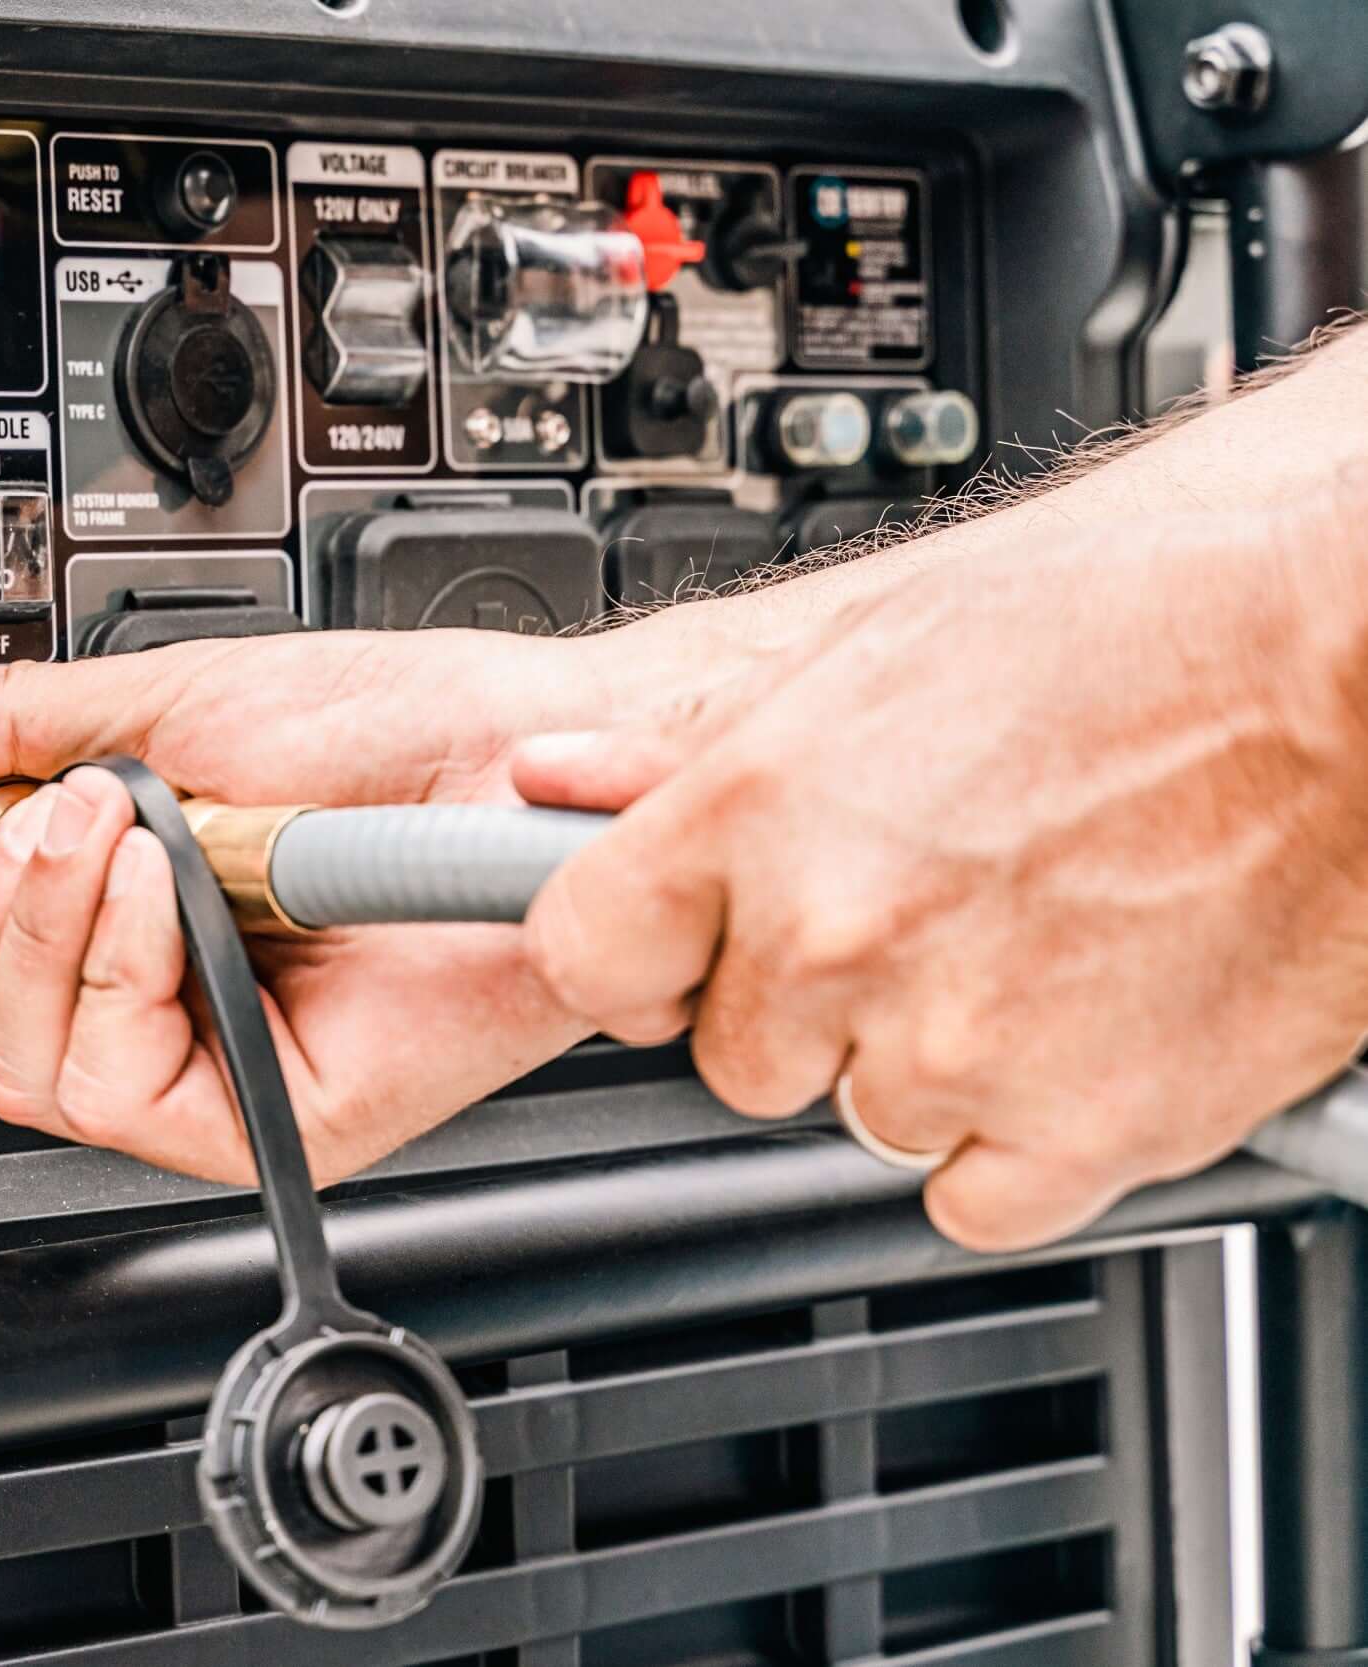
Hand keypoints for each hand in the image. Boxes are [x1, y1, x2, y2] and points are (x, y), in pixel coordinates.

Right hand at [0, 627, 692, 1184]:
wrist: (522, 752)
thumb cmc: (397, 730)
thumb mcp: (171, 706)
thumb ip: (20, 735)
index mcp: (133, 940)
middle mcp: (172, 1022)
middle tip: (47, 818)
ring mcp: (225, 1078)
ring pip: (26, 1078)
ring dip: (40, 928)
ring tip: (120, 829)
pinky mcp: (281, 1119)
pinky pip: (121, 1091)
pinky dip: (111, 966)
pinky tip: (161, 889)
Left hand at [513, 499, 1367, 1249]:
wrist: (1353, 681)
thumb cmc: (1140, 636)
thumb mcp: (881, 650)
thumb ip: (698, 749)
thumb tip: (557, 780)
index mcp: (757, 812)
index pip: (581, 950)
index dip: (630, 950)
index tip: (671, 945)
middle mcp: (834, 939)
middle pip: (728, 1052)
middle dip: (795, 1001)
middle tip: (908, 914)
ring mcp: (950, 1051)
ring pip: (854, 1119)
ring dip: (914, 1060)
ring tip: (1022, 944)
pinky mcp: (1075, 1138)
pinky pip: (966, 1199)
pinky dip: (1010, 1140)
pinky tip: (1071, 1030)